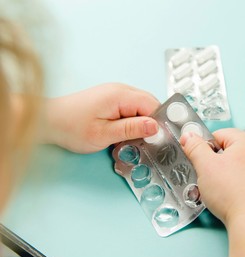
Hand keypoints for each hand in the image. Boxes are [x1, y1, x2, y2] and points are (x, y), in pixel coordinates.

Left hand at [41, 83, 159, 152]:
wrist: (48, 120)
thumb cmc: (71, 128)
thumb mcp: (104, 134)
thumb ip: (132, 129)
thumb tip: (155, 126)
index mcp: (120, 95)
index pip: (153, 105)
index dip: (159, 122)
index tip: (159, 139)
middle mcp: (120, 89)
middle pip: (149, 104)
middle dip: (151, 123)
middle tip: (147, 141)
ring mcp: (115, 92)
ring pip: (141, 106)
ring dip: (142, 122)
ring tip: (134, 138)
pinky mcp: (111, 98)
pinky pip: (131, 107)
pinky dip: (133, 119)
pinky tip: (126, 132)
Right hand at [180, 128, 244, 256]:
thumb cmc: (233, 194)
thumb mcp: (205, 166)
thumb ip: (195, 147)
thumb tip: (189, 136)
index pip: (220, 135)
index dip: (207, 149)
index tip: (202, 162)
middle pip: (234, 150)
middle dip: (221, 163)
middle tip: (213, 179)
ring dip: (234, 174)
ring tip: (227, 190)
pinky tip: (240, 196)